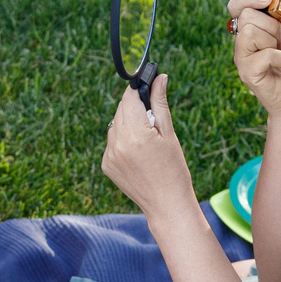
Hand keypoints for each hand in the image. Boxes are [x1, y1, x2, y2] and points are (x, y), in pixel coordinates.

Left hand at [100, 75, 195, 214]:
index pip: (129, 98)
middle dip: (135, 108)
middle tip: (152, 120)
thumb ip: (160, 104)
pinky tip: (138, 153)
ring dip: (128, 124)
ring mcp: (109, 156)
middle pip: (121, 110)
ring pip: (115, 125)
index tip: (146, 88)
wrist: (166, 204)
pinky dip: (122, 141)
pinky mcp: (106, 165)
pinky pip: (112, 142)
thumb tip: (160, 77)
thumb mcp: (168, 134)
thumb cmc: (174, 169)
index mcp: (135, 134)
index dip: (137, 91)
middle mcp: (117, 144)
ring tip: (146, 141)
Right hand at [227, 0, 280, 118]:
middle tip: (280, 40)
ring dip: (273, 40)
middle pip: (247, 16)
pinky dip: (279, 56)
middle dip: (271, 24)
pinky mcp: (247, 74)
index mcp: (250, 31)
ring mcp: (242, 59)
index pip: (236, 6)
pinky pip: (261, 53)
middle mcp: (241, 44)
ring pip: (250, 31)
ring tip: (280, 53)